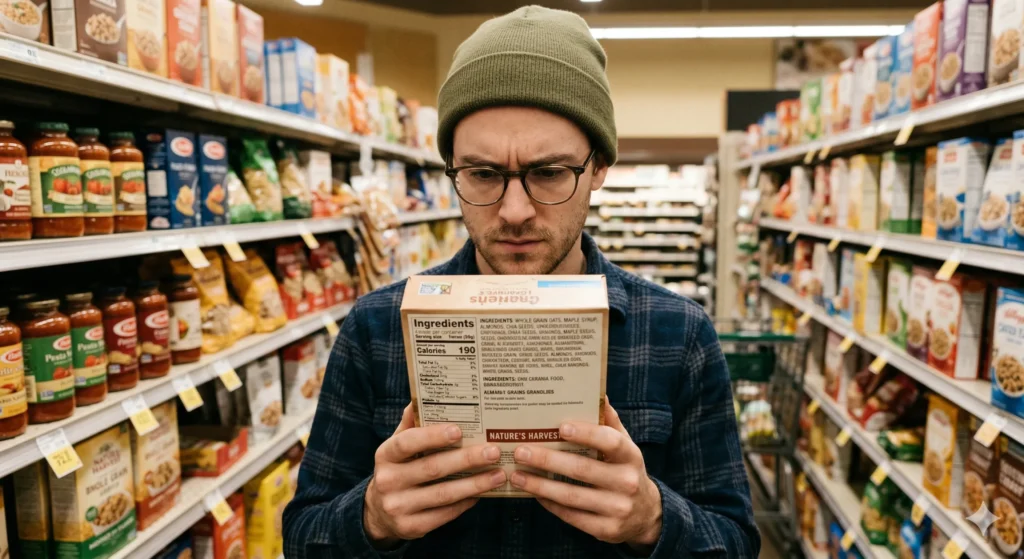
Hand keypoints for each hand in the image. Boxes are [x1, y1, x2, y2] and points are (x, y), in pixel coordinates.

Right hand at [364, 404, 506, 547]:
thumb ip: (410, 425)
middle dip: (466, 459)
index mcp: (385, 455)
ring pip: (443, 494)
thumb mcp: (397, 447)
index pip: (407, 443)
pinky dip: (465, 503)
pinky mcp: (411, 527)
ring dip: (474, 484)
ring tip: (498, 474)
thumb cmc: (398, 469)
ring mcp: (398, 506)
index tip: (459, 430)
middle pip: (432, 469)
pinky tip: (482, 493)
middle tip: (493, 451)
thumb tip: (420, 398)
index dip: (432, 436)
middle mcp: (388, 481)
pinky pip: (444, 514)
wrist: (379, 512)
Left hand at [509, 401, 662, 551]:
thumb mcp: (625, 446)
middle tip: (521, 451)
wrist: (646, 514)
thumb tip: (598, 393)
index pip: (610, 441)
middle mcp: (627, 482)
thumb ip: (610, 422)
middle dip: (548, 460)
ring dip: (541, 485)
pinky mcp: (606, 530)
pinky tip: (533, 493)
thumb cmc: (625, 470)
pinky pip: (572, 517)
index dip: (586, 434)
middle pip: (583, 470)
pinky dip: (550, 504)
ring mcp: (618, 508)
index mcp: (630, 456)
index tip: (560, 427)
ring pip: (572, 496)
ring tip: (517, 475)